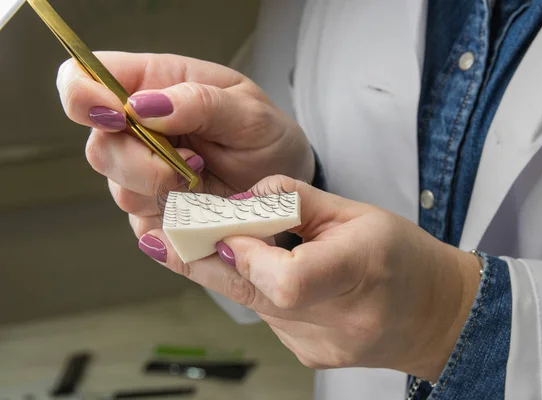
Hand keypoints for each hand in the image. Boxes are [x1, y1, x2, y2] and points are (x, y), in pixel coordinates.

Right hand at [56, 52, 314, 235]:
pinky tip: (205, 212)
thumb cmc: (266, 136)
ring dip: (165, 192)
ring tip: (207, 181)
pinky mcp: (158, 216)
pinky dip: (177, 225)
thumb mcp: (249, 111)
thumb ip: (199, 102)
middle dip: (139, 163)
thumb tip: (141, 107)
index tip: (117, 116)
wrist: (285, 185)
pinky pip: (149, 229)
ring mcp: (145, 177)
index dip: (83, 96)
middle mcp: (138, 133)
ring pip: (121, 192)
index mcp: (152, 87)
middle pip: (99, 148)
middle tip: (190, 163)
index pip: (84, 80)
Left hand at [140, 174, 481, 380]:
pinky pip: (264, 314)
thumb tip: (241, 200)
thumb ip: (295, 202)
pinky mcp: (305, 353)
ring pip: (249, 302)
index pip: (284, 281)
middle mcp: (335, 321)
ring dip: (227, 269)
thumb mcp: (358, 212)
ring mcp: (317, 345)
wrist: (433, 314)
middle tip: (159, 232)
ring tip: (214, 238)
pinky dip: (253, 287)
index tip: (221, 226)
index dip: (245, 253)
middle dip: (198, 259)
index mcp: (357, 274)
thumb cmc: (404, 258)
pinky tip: (263, 268)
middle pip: (248, 294)